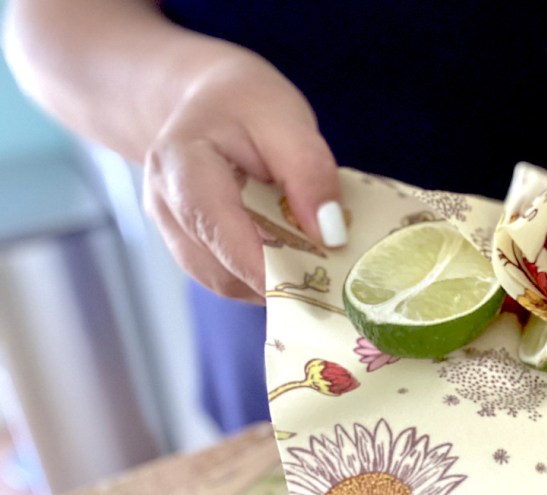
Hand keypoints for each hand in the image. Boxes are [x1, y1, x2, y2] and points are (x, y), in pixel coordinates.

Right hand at [143, 45, 343, 300]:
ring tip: (315, 276)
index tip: (301, 287)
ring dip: (268, 285)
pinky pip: (226, 276)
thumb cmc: (246, 104)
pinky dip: (262, 278)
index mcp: (180, 163)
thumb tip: (329, 234)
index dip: (256, 263)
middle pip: (217, 265)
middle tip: (327, 288)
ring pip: (222, 280)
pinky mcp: (189, 247)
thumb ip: (308, 172)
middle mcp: (164, 204)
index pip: (212, 224)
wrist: (208, 101)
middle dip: (272, 280)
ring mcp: (171, 231)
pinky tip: (292, 265)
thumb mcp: (286, 119)